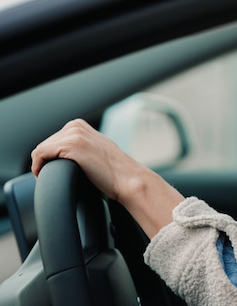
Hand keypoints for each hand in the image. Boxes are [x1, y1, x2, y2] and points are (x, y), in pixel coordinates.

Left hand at [31, 119, 184, 237]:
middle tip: (51, 178)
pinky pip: (40, 154)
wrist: (129, 180)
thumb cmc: (115, 173)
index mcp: (80, 125)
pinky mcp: (72, 146)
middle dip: (45, 162)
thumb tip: (68, 157)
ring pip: (40, 150)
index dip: (49, 158)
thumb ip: (82, 148)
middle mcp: (76, 126)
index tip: (52, 171)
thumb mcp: (96, 152)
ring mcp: (74, 134)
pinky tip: (44, 177)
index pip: (51, 140)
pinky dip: (38, 167)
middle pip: (45, 144)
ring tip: (48, 179)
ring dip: (41, 165)